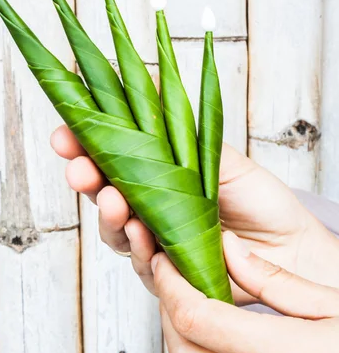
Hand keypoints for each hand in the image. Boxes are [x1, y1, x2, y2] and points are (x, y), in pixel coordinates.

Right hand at [50, 125, 338, 300]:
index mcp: (154, 173)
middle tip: (79, 169)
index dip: (82, 144)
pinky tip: (140, 234)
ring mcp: (153, 238)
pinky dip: (137, 247)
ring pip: (113, 228)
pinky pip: (141, 262)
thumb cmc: (256, 200)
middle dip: (84, 178)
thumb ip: (180, 130)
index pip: (109, 156)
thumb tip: (149, 80)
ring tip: (112, 201)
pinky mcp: (165, 272)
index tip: (64, 133)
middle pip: (100, 191)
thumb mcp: (218, 157)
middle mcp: (146, 205)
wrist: (288, 246)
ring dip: (107, 214)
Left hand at [155, 231, 338, 352]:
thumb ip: (275, 279)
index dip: (171, 286)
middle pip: (184, 351)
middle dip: (167, 310)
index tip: (164, 262)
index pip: (198, 319)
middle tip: (170, 278)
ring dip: (180, 339)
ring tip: (186, 303)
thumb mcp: (335, 305)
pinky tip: (210, 341)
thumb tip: (228, 249)